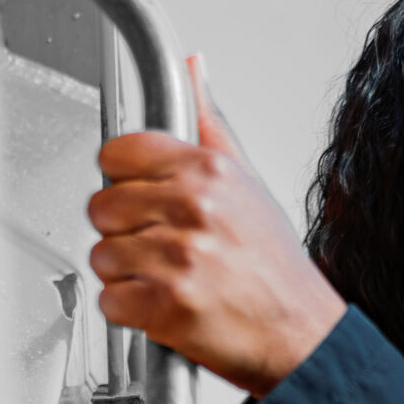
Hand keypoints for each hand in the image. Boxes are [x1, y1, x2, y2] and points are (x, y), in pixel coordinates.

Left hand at [88, 57, 346, 394]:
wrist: (301, 334)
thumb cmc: (275, 266)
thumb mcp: (249, 182)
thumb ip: (210, 124)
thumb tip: (192, 68)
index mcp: (209, 171)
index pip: (120, 153)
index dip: (124, 179)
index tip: (142, 197)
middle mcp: (194, 208)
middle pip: (102, 206)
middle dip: (124, 231)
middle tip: (162, 246)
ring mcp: (178, 257)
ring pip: (101, 255)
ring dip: (127, 274)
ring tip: (168, 278)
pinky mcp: (165, 306)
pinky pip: (109, 300)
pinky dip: (130, 311)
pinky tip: (164, 306)